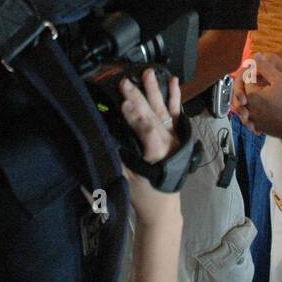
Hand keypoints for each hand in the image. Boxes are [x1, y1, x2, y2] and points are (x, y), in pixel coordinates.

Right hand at [119, 70, 183, 228]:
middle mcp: (169, 145)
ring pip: (163, 111)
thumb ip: (119, 156)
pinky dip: (174, 97)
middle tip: (126, 83)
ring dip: (155, 91)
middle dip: (138, 99)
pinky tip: (172, 81)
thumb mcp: (127, 180)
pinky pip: (175, 114)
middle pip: (153, 117)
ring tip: (148, 74)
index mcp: (157, 157)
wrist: (163, 207)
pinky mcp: (176, 137)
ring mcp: (174, 139)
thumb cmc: (143, 196)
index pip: (147, 133)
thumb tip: (105, 135)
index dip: (136, 118)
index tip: (123, 104)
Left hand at [237, 55, 281, 139]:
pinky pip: (252, 118)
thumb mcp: (280, 79)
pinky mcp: (260, 128)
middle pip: (243, 93)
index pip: (246, 79)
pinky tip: (264, 107)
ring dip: (251, 98)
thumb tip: (255, 57)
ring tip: (264, 94)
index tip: (265, 71)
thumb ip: (265, 67)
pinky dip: (255, 111)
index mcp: (251, 96)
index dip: (254, 72)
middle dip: (250, 84)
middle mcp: (248, 109)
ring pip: (246, 106)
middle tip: (264, 81)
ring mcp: (254, 121)